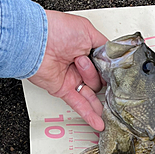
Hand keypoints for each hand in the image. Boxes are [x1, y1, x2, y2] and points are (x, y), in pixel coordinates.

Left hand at [29, 10, 106, 130]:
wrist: (36, 41)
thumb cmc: (57, 30)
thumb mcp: (87, 31)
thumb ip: (103, 45)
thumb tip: (113, 54)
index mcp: (85, 50)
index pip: (104, 66)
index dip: (110, 71)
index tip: (118, 76)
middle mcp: (78, 66)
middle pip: (99, 81)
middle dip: (102, 80)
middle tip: (104, 78)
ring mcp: (71, 78)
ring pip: (91, 94)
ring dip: (99, 103)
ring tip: (107, 107)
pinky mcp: (63, 90)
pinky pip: (78, 104)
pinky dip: (89, 114)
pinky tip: (98, 123)